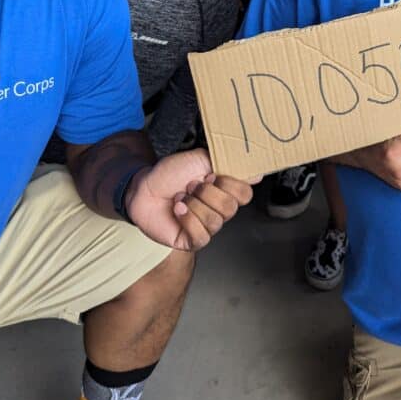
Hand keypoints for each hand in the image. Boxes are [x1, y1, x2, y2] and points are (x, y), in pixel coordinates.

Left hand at [125, 148, 254, 250]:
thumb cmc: (170, 174)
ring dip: (193, 204)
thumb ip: (228, 164)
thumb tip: (257, 173)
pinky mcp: (193, 240)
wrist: (144, 189)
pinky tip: (178, 209)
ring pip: (215, 220)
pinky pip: (201, 235)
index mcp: (224, 190)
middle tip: (191, 185)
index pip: (245, 194)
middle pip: (230, 208)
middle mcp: (219, 209)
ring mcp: (207, 226)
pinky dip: (187, 219)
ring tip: (181, 196)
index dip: (229, 184)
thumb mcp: (199, 159)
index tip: (212, 174)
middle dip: (206, 193)